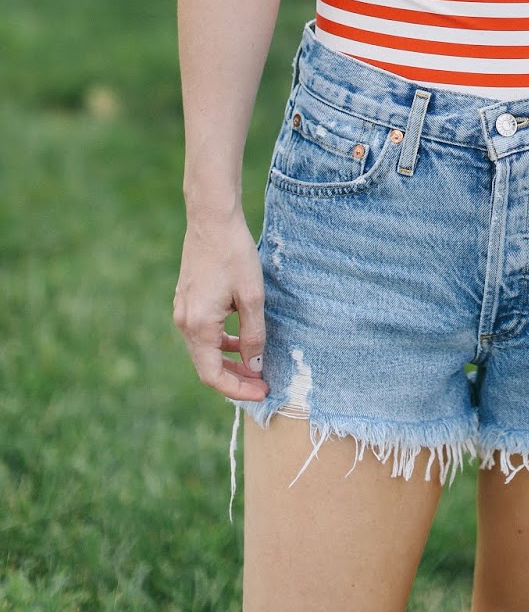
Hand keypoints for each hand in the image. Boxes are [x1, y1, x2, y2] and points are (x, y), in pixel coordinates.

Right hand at [173, 213, 269, 401]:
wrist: (212, 219)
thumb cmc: (234, 254)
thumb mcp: (252, 297)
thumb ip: (253, 335)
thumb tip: (255, 366)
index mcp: (198, 327)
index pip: (213, 376)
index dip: (238, 389)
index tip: (262, 391)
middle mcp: (184, 322)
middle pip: (207, 365)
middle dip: (235, 377)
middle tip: (262, 382)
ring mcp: (183, 310)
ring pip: (204, 349)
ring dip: (228, 359)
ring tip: (256, 362)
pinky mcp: (187, 299)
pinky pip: (203, 331)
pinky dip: (221, 341)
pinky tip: (241, 336)